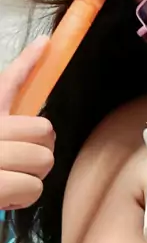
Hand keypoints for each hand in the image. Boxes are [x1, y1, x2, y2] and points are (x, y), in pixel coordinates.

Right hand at [0, 38, 54, 209]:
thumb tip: (42, 64)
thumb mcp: (2, 127)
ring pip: (43, 162)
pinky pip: (32, 188)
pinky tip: (4, 199)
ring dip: (31, 178)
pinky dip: (21, 198)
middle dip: (39, 152)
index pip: (7, 83)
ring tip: (7, 182)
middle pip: (44, 131)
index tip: (47, 43)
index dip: (28, 62)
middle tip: (17, 165)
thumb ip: (13, 104)